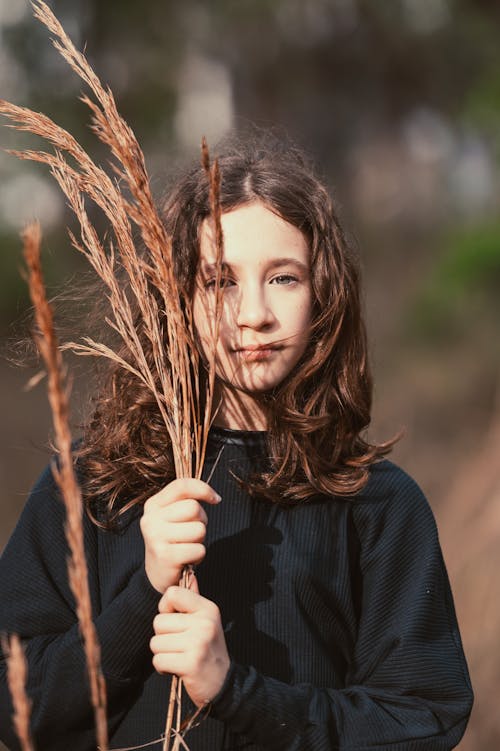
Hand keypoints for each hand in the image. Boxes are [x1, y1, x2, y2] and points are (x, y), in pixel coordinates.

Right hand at [140, 478, 220, 592]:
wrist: (157, 574)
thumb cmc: (173, 540)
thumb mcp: (173, 516)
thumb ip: (186, 500)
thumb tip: (215, 497)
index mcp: (153, 505)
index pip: (182, 486)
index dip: (203, 489)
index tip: (215, 499)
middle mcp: (151, 519)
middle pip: (193, 508)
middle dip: (201, 521)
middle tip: (192, 533)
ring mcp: (156, 537)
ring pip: (199, 530)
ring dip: (200, 541)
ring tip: (188, 546)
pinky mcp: (165, 556)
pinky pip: (198, 550)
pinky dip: (198, 556)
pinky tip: (187, 559)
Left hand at [150, 581, 229, 707]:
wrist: (223, 682)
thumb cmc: (208, 648)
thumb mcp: (206, 620)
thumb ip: (194, 600)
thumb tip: (188, 576)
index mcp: (207, 608)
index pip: (173, 594)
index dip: (166, 608)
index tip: (174, 620)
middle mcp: (204, 623)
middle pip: (159, 622)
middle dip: (163, 636)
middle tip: (179, 645)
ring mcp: (198, 643)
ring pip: (156, 642)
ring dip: (162, 653)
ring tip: (178, 656)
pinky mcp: (190, 664)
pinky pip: (158, 660)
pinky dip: (162, 667)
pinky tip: (176, 668)